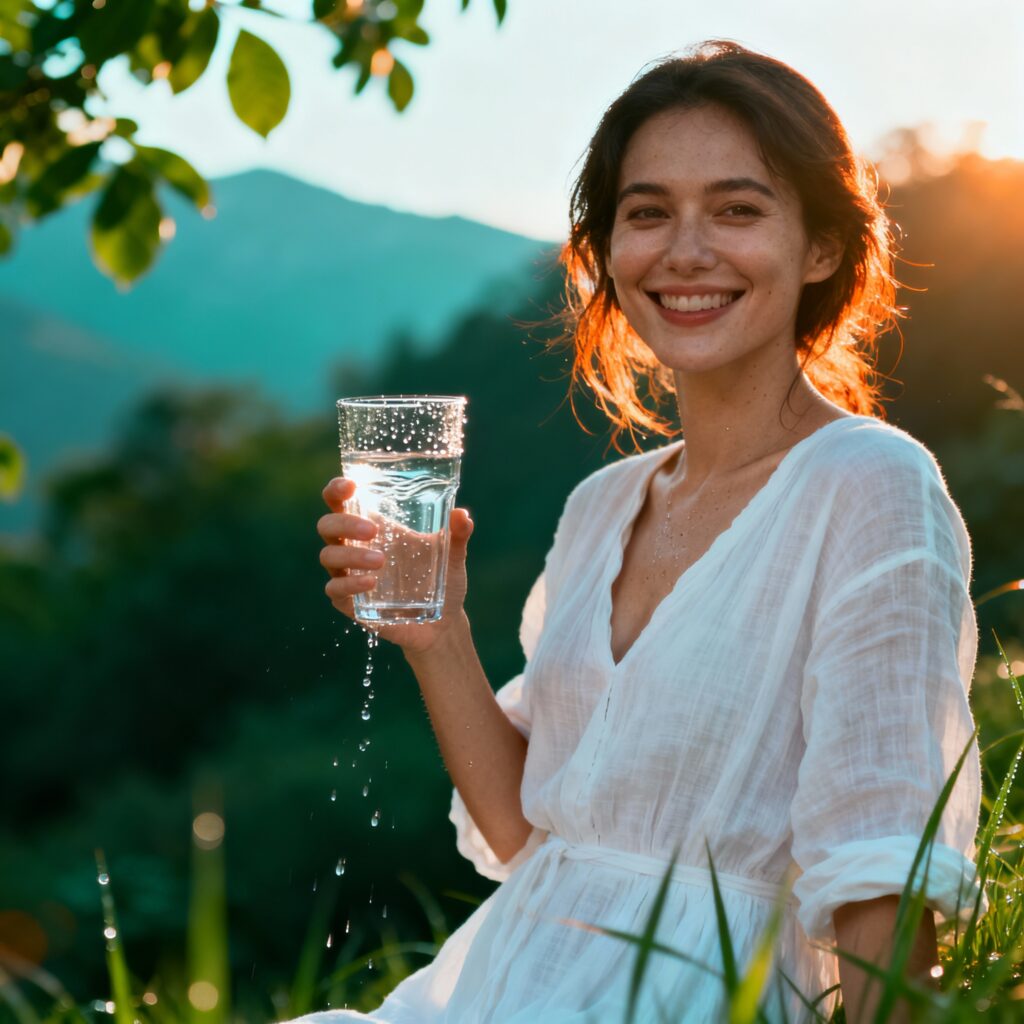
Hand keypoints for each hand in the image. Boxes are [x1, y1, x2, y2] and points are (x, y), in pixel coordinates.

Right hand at [317, 476, 473, 653]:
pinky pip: (335, 589)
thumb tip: (462, 515)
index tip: (350, 485)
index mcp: (373, 528)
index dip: (336, 490)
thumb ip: (457, 534)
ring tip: (380, 561)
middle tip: (372, 531)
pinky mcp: (350, 603)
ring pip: (329, 556)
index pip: (341, 502)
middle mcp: (355, 548)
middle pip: (328, 526)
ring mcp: (350, 575)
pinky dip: (349, 584)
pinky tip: (371, 582)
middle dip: (344, 524)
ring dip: (350, 555)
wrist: (443, 623)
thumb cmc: (441, 581)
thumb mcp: (452, 555)